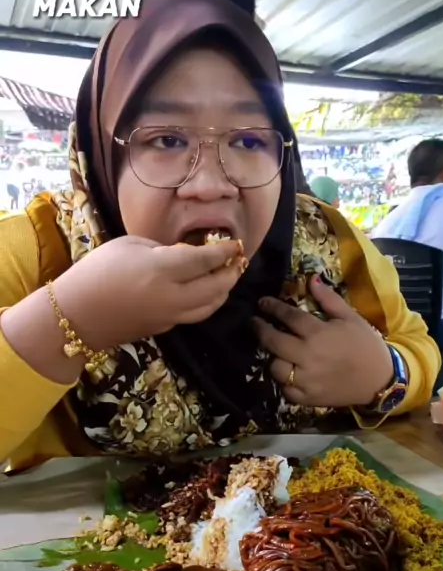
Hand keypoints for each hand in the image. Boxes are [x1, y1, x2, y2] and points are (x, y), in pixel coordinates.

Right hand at [53, 236, 242, 350]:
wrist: (77, 315)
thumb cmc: (97, 272)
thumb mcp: (129, 246)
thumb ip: (162, 249)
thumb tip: (185, 254)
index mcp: (162, 269)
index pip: (206, 260)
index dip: (225, 251)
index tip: (236, 243)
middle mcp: (172, 295)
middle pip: (217, 286)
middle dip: (231, 273)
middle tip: (238, 260)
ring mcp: (171, 315)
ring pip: (211, 306)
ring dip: (224, 291)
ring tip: (227, 277)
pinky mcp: (166, 327)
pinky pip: (195, 314)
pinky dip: (208, 302)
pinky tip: (206, 291)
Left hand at [253, 277, 394, 407]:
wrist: (380, 380)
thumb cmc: (365, 345)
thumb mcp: (350, 317)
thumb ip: (328, 299)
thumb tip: (311, 279)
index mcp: (318, 333)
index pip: (287, 316)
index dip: (272, 307)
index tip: (262, 302)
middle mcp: (307, 356)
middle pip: (273, 342)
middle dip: (260, 330)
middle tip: (255, 323)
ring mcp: (305, 380)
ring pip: (275, 367)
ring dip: (272, 357)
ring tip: (274, 350)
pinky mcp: (307, 398)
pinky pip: (285, 389)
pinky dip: (283, 381)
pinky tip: (287, 372)